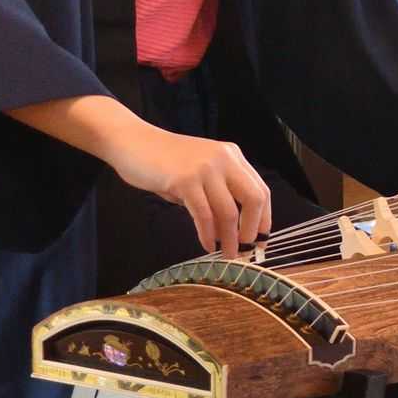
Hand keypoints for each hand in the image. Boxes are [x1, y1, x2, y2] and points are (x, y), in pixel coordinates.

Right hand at [103, 128, 271, 258]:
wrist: (133, 142)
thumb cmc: (165, 161)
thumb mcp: (200, 173)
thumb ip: (217, 195)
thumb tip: (231, 230)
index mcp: (232, 156)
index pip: (261, 190)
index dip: (264, 219)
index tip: (260, 241)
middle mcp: (224, 159)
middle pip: (253, 199)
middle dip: (252, 230)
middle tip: (245, 250)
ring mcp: (205, 169)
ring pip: (228, 211)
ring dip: (230, 239)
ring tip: (227, 255)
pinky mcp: (184, 180)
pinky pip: (203, 215)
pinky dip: (207, 235)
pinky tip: (207, 245)